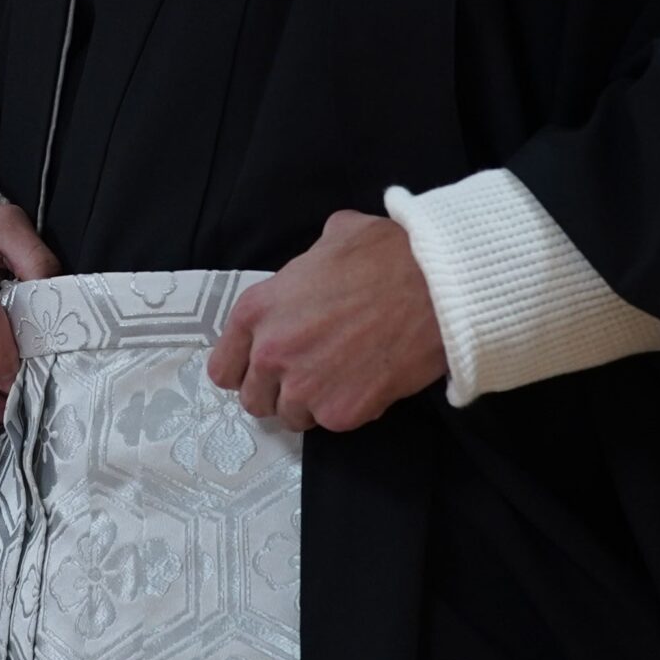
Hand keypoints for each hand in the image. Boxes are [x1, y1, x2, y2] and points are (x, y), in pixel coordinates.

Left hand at [205, 211, 445, 433]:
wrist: (436, 288)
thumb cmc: (388, 254)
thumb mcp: (336, 236)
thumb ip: (309, 261)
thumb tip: (318, 263)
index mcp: (258, 310)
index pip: (224, 368)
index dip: (246, 369)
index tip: (266, 367)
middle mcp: (271, 353)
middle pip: (254, 400)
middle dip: (278, 391)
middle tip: (309, 375)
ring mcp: (304, 387)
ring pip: (292, 417)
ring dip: (312, 404)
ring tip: (341, 379)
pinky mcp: (340, 412)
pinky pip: (332, 423)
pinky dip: (348, 408)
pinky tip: (368, 382)